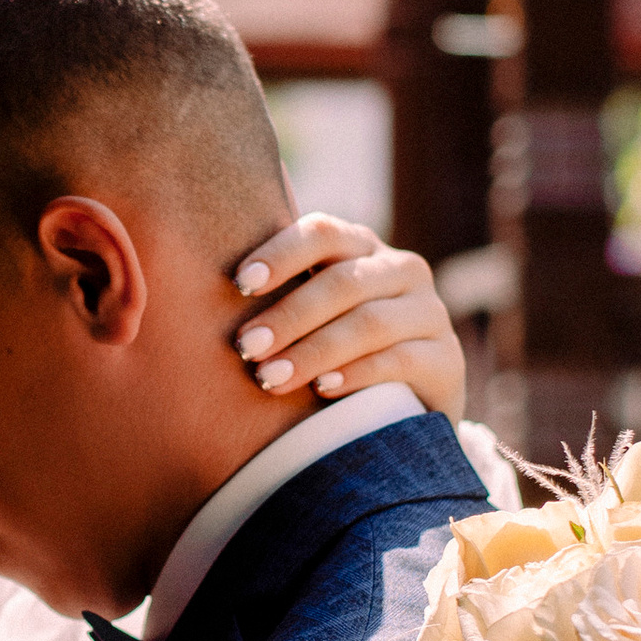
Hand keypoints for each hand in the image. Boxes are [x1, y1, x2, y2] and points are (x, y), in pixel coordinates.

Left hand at [229, 216, 466, 418]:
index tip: (240, 284)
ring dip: (314, 350)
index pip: (323, 233)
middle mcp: (402, 271)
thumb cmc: (335, 353)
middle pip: (343, 283)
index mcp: (363, 249)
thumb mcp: (312, 317)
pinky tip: (322, 388)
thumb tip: (193, 283)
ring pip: (370, 323)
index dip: (281, 253)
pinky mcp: (447, 360)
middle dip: (289, 315)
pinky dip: (356, 374)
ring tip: (269, 378)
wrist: (406, 407)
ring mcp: (430, 314)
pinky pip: (399, 360)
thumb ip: (278, 293)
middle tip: (246, 346)